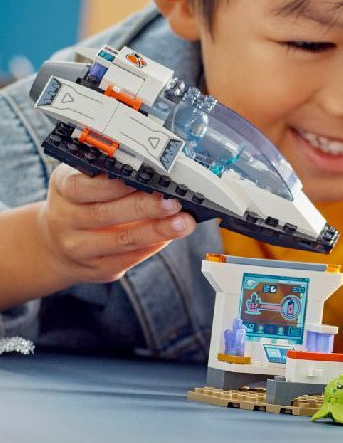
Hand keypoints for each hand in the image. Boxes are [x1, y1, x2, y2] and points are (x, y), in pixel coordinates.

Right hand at [37, 164, 195, 285]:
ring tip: (183, 222)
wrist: (58, 244)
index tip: (149, 178)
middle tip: (174, 201)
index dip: (118, 184)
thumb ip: (113, 174)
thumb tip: (160, 173)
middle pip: (107, 214)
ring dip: (158, 230)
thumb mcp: (86, 180)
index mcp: (63, 188)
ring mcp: (78, 247)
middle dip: (146, 207)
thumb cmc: (84, 203)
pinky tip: (171, 236)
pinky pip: (129, 258)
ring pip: (122, 239)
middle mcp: (65, 219)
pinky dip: (154, 246)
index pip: (85, 186)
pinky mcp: (97, 269)